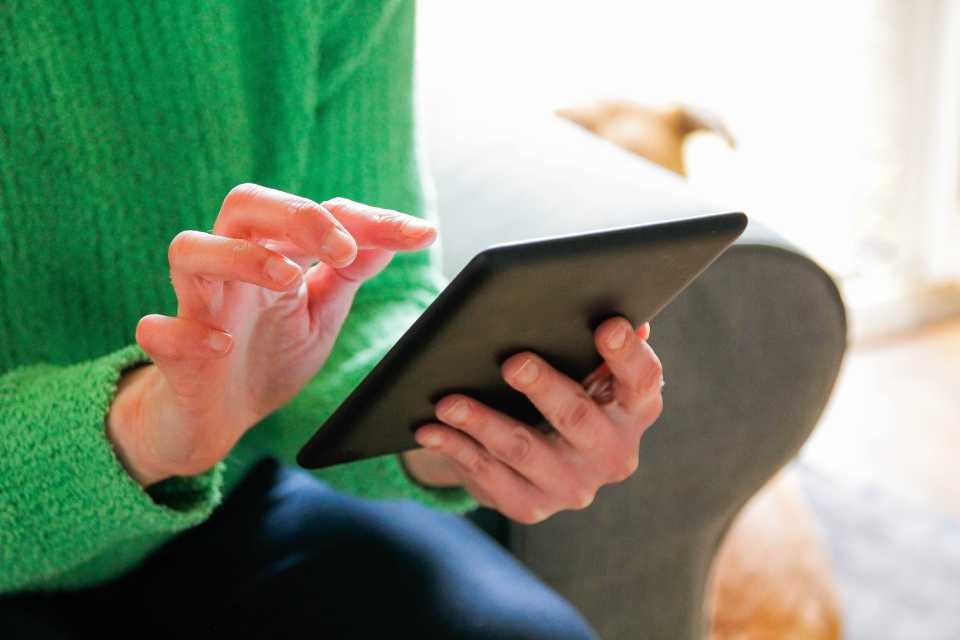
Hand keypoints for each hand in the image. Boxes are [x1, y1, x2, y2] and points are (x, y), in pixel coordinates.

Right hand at [107, 184, 437, 485]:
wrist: (218, 418)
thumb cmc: (268, 355)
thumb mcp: (322, 312)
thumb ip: (349, 273)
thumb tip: (398, 235)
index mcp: (273, 254)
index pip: (318, 214)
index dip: (370, 220)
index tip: (420, 235)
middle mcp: (232, 268)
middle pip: (244, 204)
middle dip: (297, 215)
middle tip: (342, 249)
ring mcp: (197, 305)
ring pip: (190, 249)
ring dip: (240, 256)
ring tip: (287, 279)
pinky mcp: (170, 352)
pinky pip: (159, 330)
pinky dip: (185, 331)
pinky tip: (222, 345)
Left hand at [401, 319, 662, 523]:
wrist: (535, 456)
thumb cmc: (565, 389)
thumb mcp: (586, 367)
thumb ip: (598, 342)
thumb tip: (624, 313)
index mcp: (634, 410)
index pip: (643, 381)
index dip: (629, 355)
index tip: (609, 326)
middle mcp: (613, 455)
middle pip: (579, 419)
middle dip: (545, 389)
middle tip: (513, 362)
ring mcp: (572, 486)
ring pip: (524, 451)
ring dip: (483, 423)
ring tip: (449, 401)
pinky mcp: (531, 506)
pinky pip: (489, 477)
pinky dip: (457, 450)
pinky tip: (432, 430)